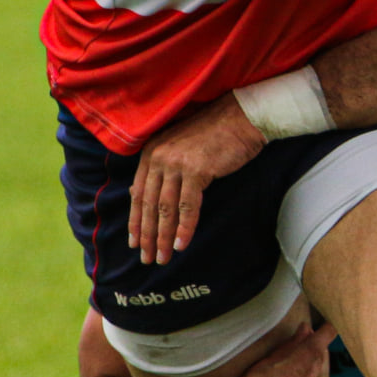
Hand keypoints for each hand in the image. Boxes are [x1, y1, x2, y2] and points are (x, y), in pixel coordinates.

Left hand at [128, 94, 265, 265]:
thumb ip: (161, 168)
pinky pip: (187, 206)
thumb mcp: (180, 147)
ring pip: (165, 209)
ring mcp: (176, 163)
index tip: (135, 243)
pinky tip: (181, 244)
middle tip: (146, 258)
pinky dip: (184, 228)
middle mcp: (159, 157)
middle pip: (149, 205)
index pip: (138, 194)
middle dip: (147, 235)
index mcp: (151, 152)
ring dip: (163, 237)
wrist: (242, 117)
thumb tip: (137, 194)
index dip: (136, 221)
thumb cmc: (215, 133)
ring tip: (163, 257)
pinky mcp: (196, 170)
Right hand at [201, 322, 334, 376]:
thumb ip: (284, 351)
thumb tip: (305, 331)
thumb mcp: (254, 371)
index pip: (315, 349)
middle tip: (314, 339)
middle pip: (321, 365)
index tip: (329, 325)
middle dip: (320, 350)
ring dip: (318, 369)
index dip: (324, 335)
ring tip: (309, 359)